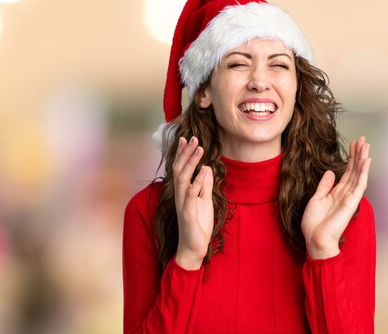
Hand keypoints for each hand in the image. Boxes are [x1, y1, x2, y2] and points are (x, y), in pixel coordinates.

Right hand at [172, 136, 213, 269]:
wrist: (193, 248)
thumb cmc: (198, 225)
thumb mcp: (205, 201)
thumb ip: (205, 185)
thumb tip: (207, 169)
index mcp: (184, 192)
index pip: (181, 169)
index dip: (182, 154)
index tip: (186, 139)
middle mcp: (180, 195)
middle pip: (180, 170)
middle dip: (186, 153)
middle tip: (193, 138)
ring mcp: (183, 204)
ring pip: (183, 179)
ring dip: (191, 163)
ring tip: (199, 149)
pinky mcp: (188, 213)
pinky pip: (191, 195)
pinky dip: (197, 182)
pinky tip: (203, 171)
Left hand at [301, 136, 370, 258]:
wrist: (315, 239)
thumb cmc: (314, 224)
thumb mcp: (316, 199)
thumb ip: (324, 186)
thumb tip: (330, 172)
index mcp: (337, 193)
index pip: (347, 172)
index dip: (350, 158)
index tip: (353, 144)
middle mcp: (346, 193)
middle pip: (354, 170)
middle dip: (358, 154)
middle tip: (363, 139)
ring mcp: (350, 197)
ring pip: (359, 174)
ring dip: (363, 159)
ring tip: (366, 145)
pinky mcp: (352, 202)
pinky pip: (360, 184)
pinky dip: (364, 172)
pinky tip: (366, 160)